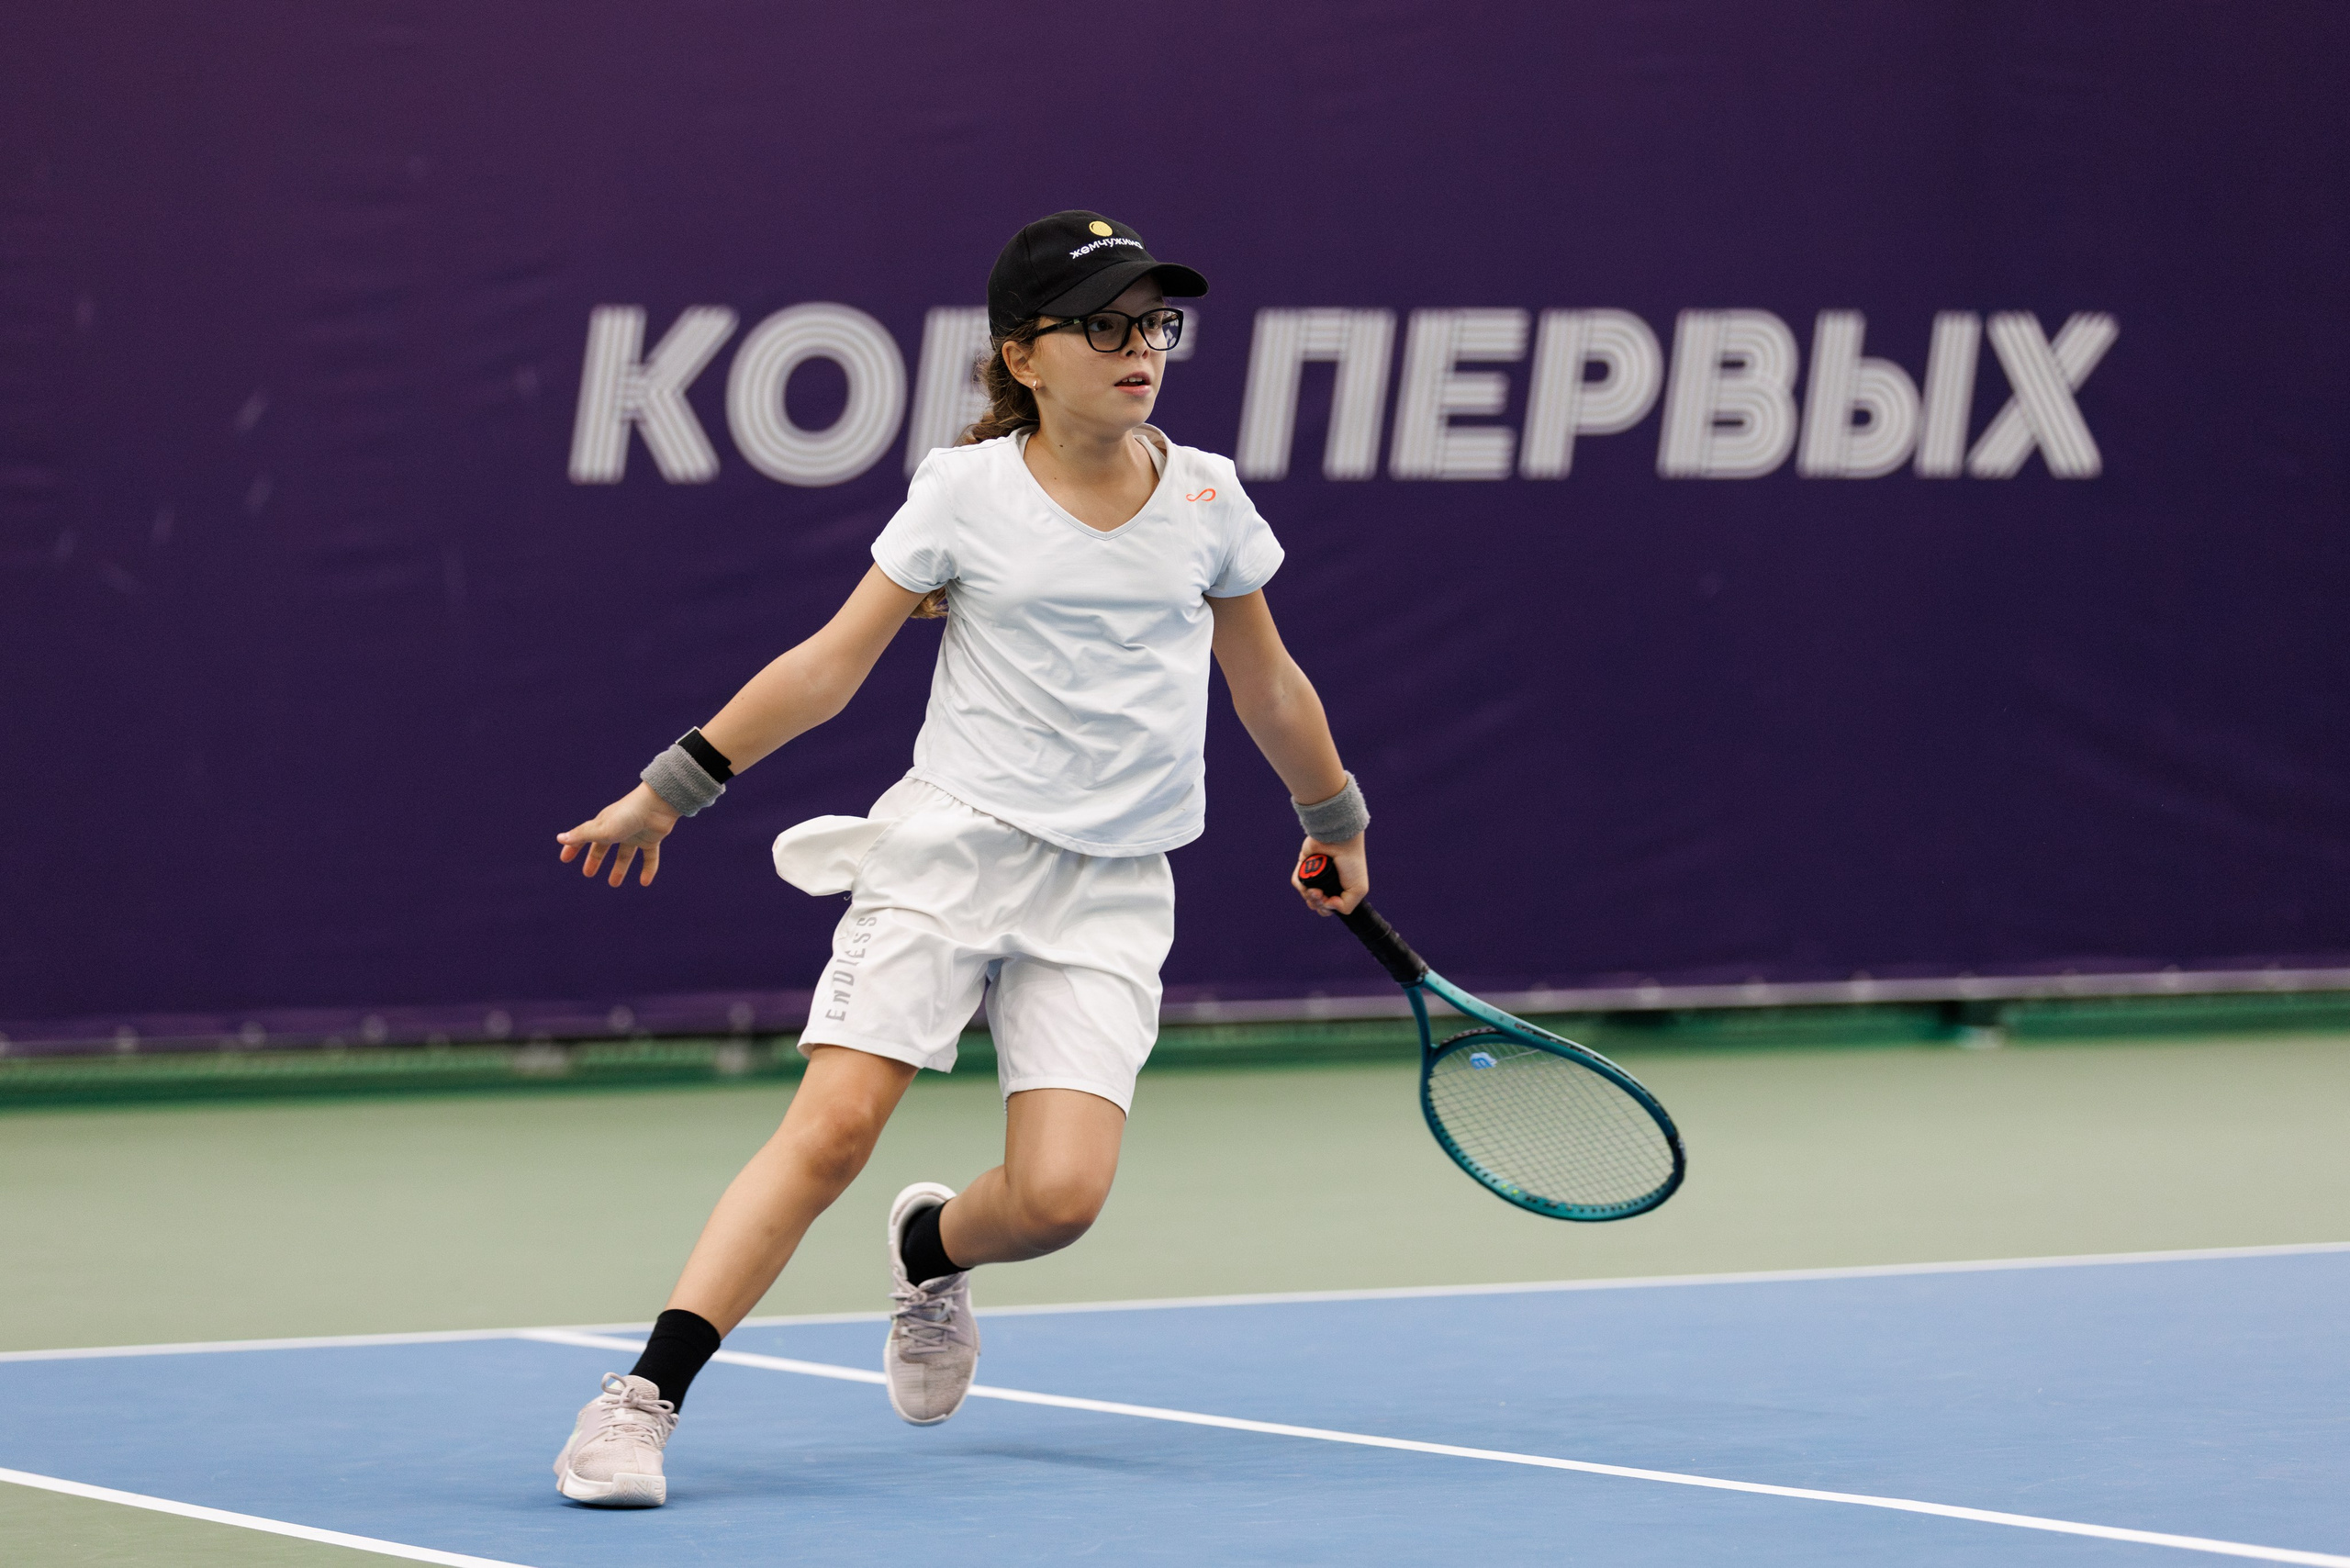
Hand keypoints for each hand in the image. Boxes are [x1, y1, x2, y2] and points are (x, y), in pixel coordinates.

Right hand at [557, 783, 680, 887]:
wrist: (657, 805)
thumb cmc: (627, 816)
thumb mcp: (601, 829)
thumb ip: (581, 835)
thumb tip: (559, 839)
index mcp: (603, 824)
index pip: (584, 837)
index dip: (574, 847)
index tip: (565, 859)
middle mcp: (618, 828)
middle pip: (603, 846)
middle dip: (595, 859)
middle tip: (588, 874)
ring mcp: (635, 834)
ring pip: (625, 853)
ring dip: (620, 868)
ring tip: (613, 884)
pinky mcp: (652, 839)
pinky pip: (650, 857)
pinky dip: (648, 869)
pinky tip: (645, 882)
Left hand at [1291, 833, 1367, 916]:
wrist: (1340, 842)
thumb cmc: (1351, 863)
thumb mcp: (1358, 890)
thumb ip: (1346, 906)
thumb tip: (1326, 905)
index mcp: (1339, 890)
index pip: (1327, 908)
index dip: (1326, 909)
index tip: (1328, 901)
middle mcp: (1326, 883)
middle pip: (1315, 904)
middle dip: (1316, 903)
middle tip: (1319, 894)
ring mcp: (1315, 875)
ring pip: (1305, 894)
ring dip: (1308, 895)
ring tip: (1314, 889)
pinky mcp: (1304, 866)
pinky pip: (1297, 881)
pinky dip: (1300, 884)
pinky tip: (1307, 882)